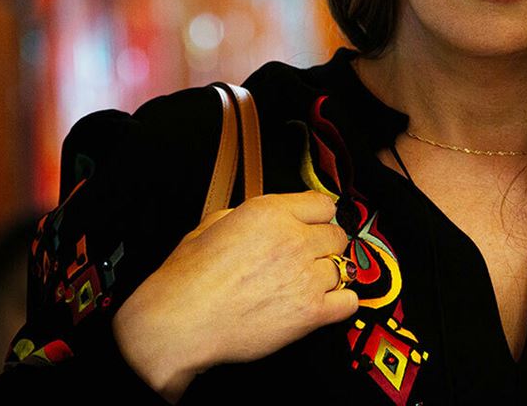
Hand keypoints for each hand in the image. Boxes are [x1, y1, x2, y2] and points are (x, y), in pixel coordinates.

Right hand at [112, 191, 357, 401]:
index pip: (323, 204)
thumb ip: (248, 215)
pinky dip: (339, 303)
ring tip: (304, 284)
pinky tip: (322, 303)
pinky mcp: (310, 313)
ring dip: (327, 274)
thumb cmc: (187, 278)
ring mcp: (305, 276)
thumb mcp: (212, 224)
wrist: (179, 323)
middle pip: (336, 234)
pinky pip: (348, 302)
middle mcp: (293, 239)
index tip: (312, 226)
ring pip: (343, 267)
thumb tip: (268, 219)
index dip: (316, 216)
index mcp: (269, 212)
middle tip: (305, 257)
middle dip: (323, 244)